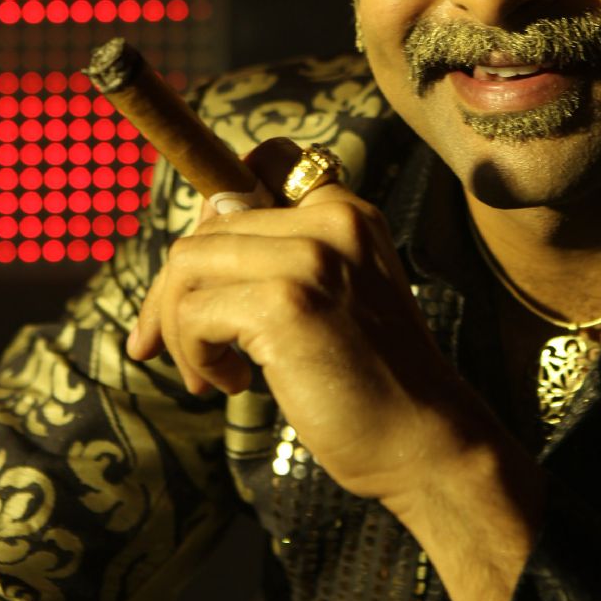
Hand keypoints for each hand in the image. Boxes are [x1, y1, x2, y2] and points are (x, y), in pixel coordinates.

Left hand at [126, 138, 482, 505]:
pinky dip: (195, 355)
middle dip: (176, 290)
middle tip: (183, 351)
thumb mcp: (339, 295)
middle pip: (209, 222)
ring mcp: (309, 258)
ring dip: (180, 327)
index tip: (205, 270)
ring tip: (209, 374)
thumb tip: (192, 244)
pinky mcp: (284, 304)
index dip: (219, 208)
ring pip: (188, 264)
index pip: (267, 159)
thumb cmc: (373, 381)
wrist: (424, 441)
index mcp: (349, 212)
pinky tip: (231, 385)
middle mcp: (332, 220)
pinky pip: (192, 312)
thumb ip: (284, 257)